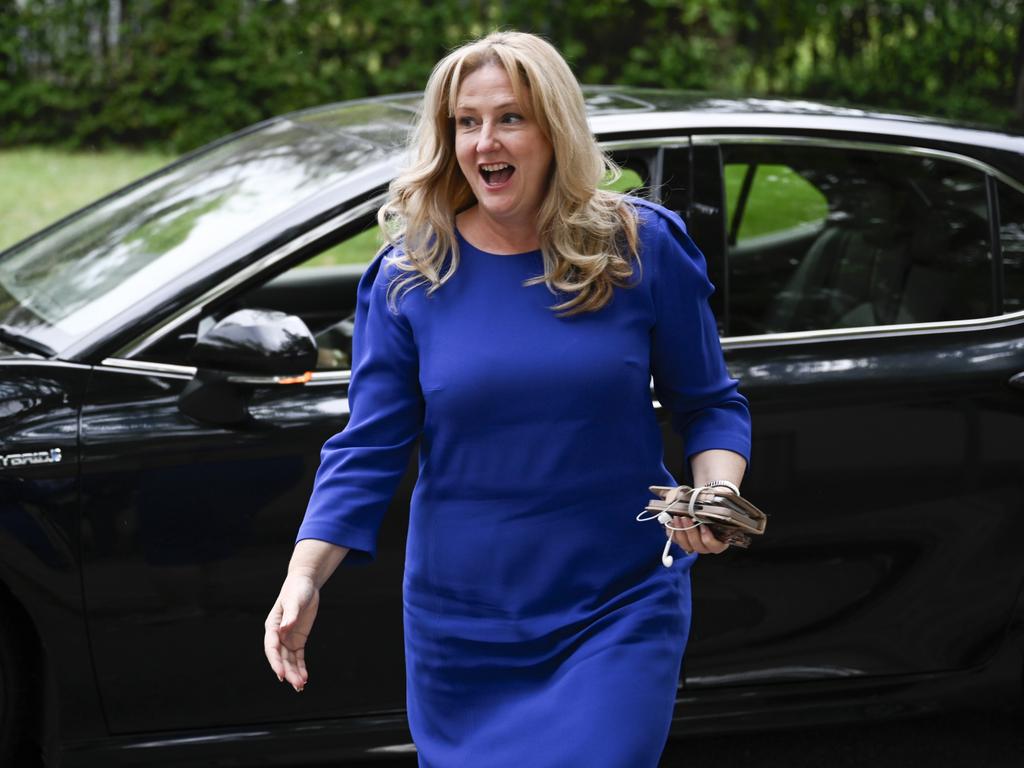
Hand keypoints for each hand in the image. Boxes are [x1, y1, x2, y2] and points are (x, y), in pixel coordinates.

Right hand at [264, 572, 319, 691]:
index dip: (275, 662)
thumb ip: (290, 615)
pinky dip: (301, 667)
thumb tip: (284, 629)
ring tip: (301, 686)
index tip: (282, 674)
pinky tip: (305, 678)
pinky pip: (298, 657)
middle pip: (281, 658)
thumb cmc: (297, 589)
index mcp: (272, 626)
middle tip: (297, 684)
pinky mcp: (298, 639)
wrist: (305, 584)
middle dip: (288, 672)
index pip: (271, 648)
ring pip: (289, 660)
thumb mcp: (295, 600)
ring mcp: (288, 638)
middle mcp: (278, 635)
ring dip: (294, 673)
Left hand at [667, 489, 730, 555]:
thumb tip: (705, 502)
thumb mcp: (717, 504)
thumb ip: (713, 504)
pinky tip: (670, 522)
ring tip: (677, 518)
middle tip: (686, 518)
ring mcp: (694, 544)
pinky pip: (676, 540)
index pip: (715, 546)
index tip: (703, 526)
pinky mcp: (683, 541)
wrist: (706, 503)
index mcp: (720, 540)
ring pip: (686, 545)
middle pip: (698, 546)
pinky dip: (672, 532)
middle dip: (690, 531)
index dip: (708, 539)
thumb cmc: (713, 505)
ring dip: (680, 531)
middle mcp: (707, 545)